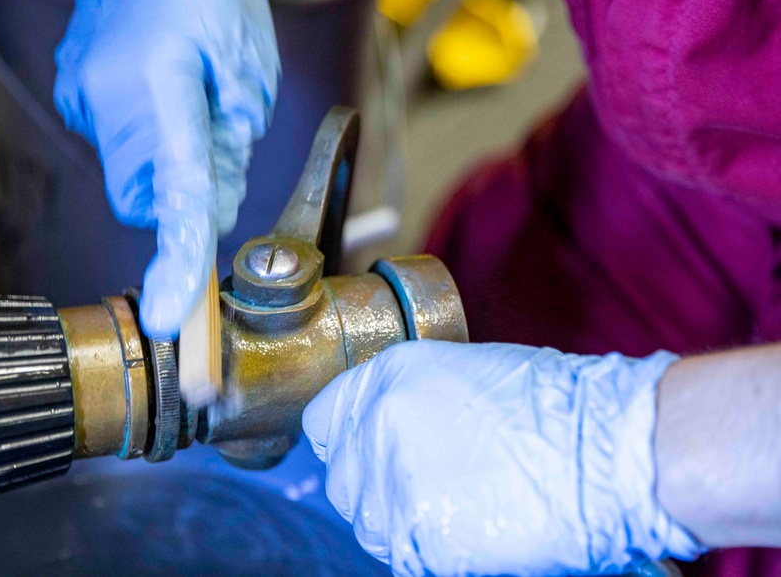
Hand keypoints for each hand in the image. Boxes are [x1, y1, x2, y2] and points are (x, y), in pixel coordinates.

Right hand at [54, 0, 278, 336]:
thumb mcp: (250, 65)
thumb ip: (231, 146)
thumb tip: (210, 207)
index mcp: (159, 86)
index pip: (174, 191)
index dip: (177, 259)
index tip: (172, 318)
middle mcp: (106, 98)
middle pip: (144, 197)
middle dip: (183, 196)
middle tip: (218, 146)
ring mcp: (80, 95)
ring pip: (129, 174)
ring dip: (166, 163)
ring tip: (191, 101)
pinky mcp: (72, 93)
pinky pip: (115, 144)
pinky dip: (145, 139)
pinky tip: (162, 89)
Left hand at [302, 341, 703, 575]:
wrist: (608, 449)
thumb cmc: (561, 408)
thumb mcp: (469, 376)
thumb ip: (414, 402)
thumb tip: (395, 431)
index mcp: (389, 378)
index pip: (325, 421)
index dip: (348, 441)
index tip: (366, 455)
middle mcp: (378, 427)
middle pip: (343, 479)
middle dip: (374, 489)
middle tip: (425, 490)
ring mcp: (394, 485)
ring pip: (370, 525)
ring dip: (402, 524)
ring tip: (458, 512)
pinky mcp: (420, 539)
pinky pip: (406, 558)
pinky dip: (432, 555)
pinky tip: (472, 535)